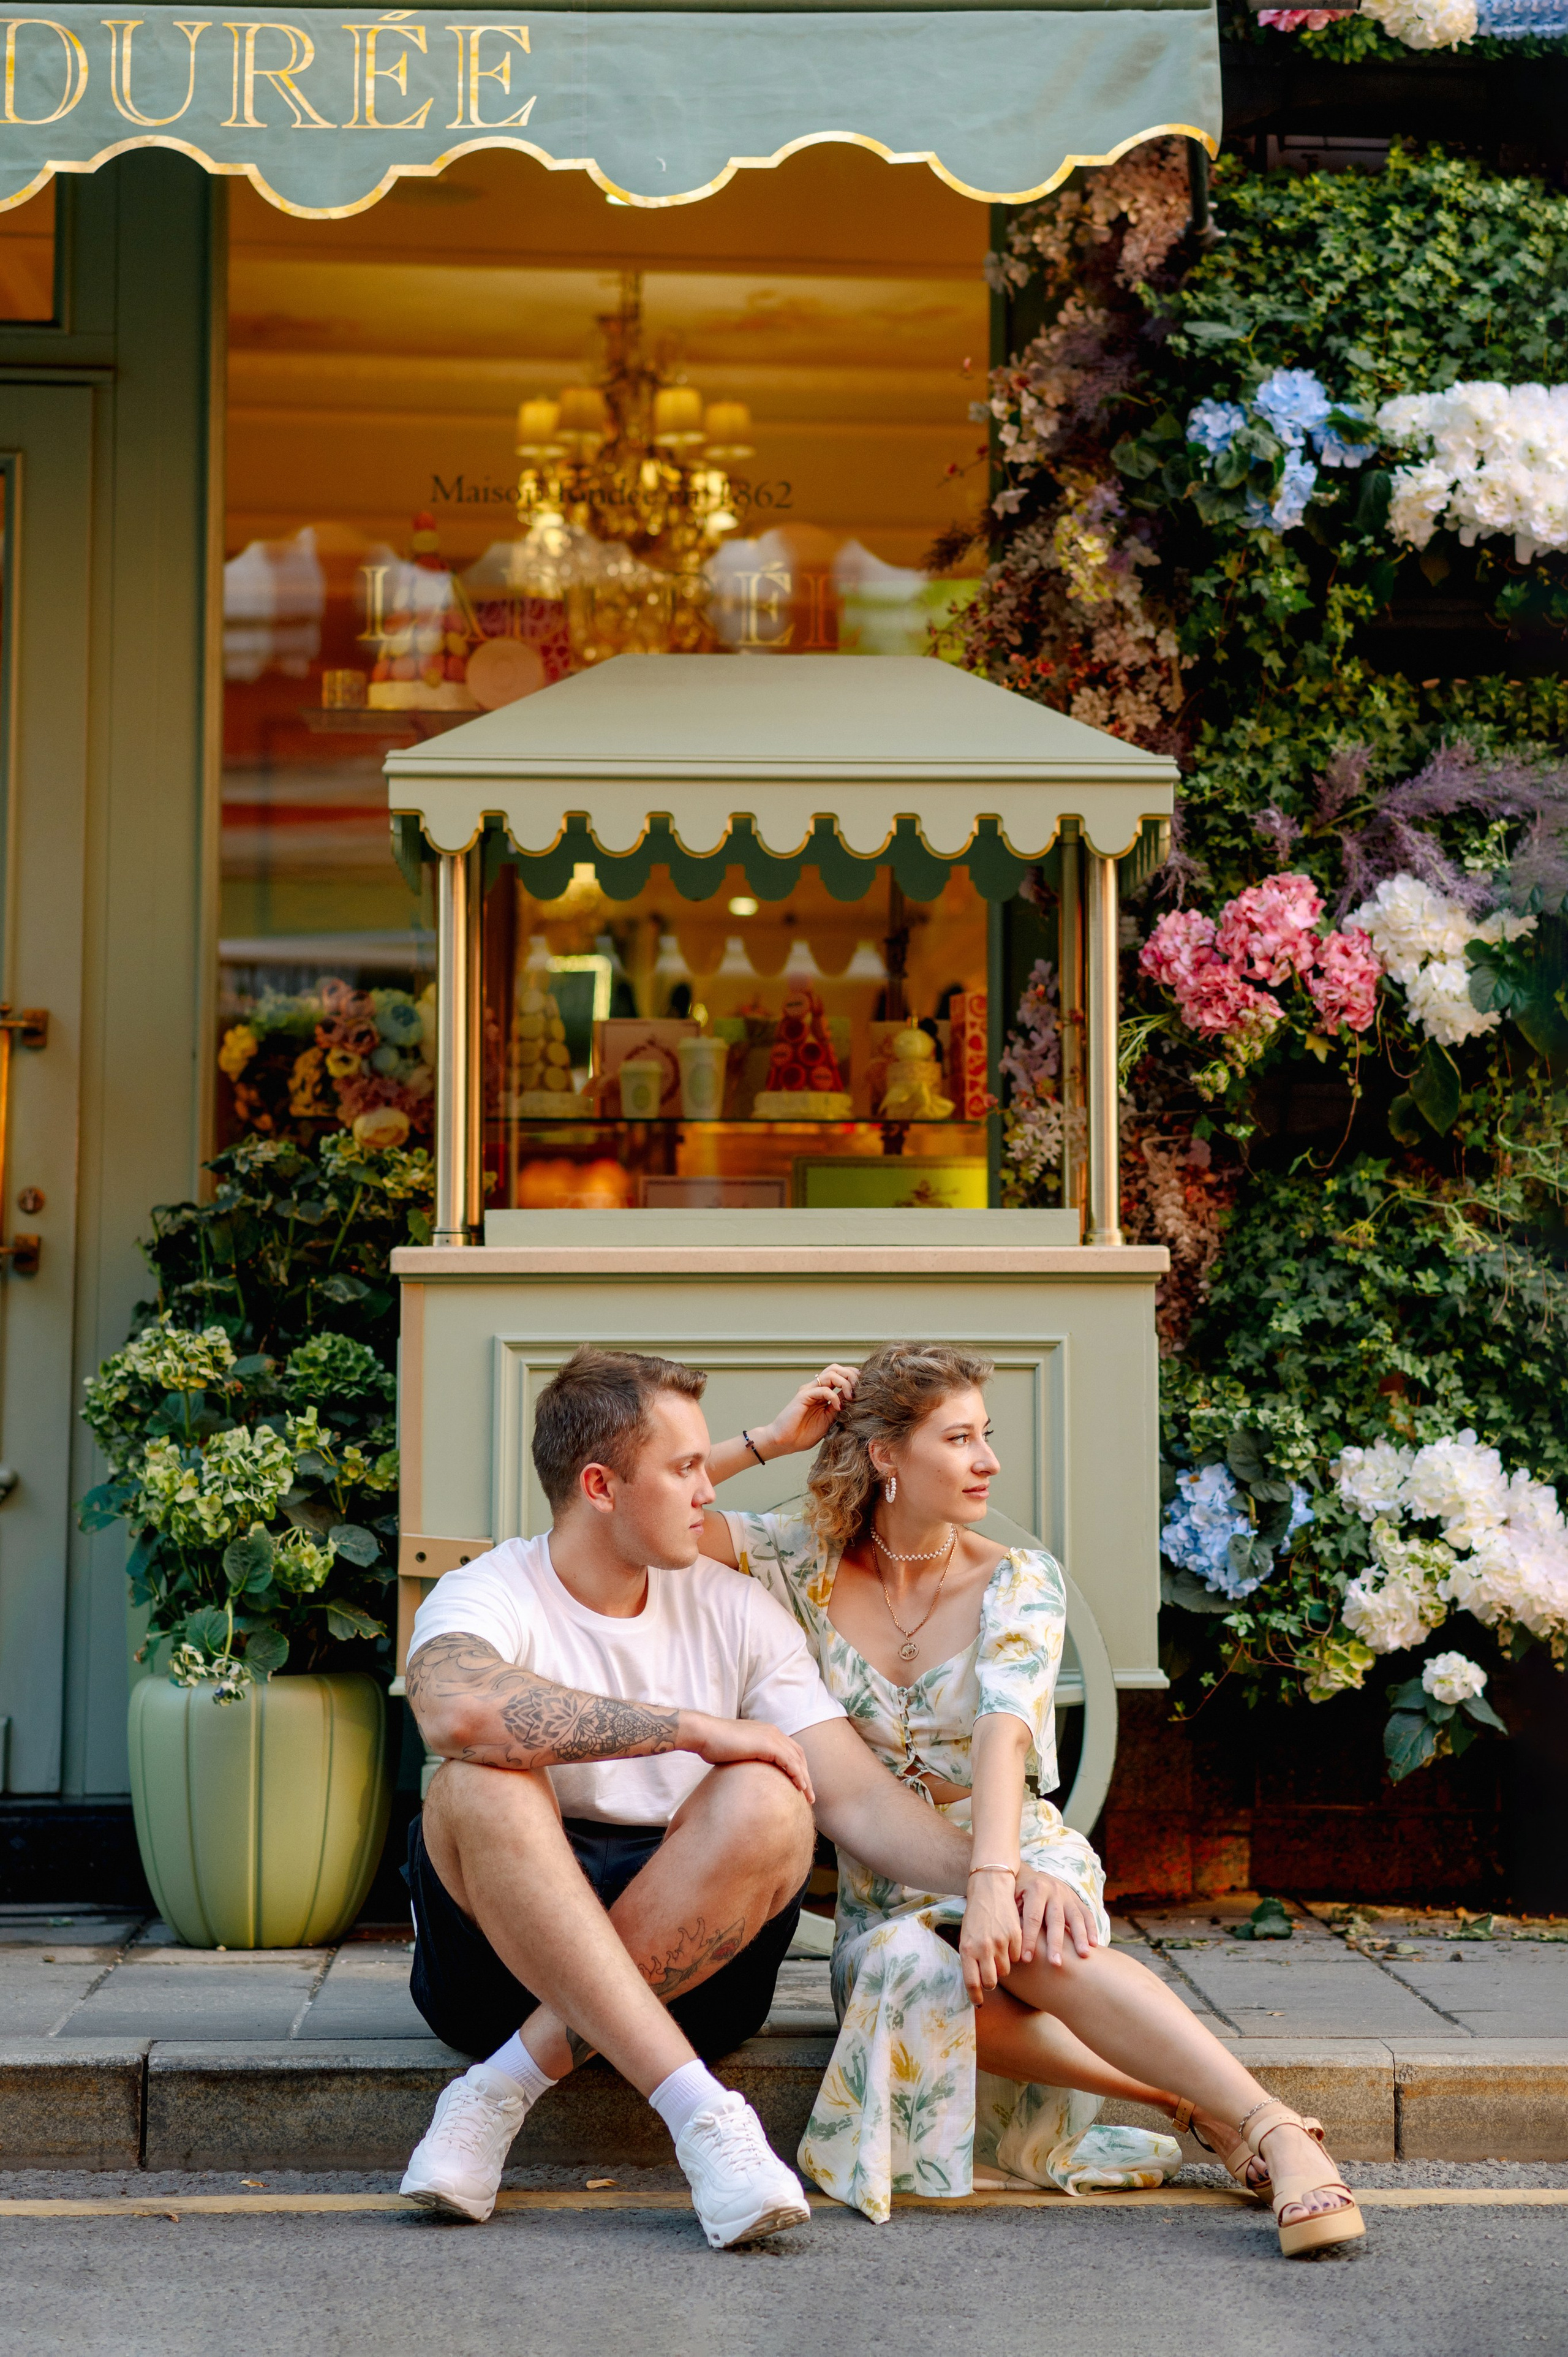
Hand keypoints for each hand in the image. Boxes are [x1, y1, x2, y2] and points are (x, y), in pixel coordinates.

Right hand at [680, 1711, 815, 1803]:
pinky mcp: (768, 1744)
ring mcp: (771, 1737)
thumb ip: (748, 1758)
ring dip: (805, 1778)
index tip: (800, 1785)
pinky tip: (799, 1788)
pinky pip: (789, 1762)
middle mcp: (773, 1732)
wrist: (705, 1734)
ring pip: (797, 1759)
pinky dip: (797, 1775)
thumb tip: (748, 1774)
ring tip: (808, 1797)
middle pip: (798, 1754)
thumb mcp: (736, 1752)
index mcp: (767, 1732)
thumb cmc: (714, 1744)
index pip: (790, 1750)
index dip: (798, 1767)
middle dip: (806, 1775)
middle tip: (809, 1795)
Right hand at [756, 1363, 859, 1459]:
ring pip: (830, 1373)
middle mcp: (815, 1387)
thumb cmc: (805, 1434)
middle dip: (851, 1374)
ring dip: (845, 1382)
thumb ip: (840, 1406)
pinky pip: (823, 1389)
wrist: (785, 1442)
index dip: (853, 1377)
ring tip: (851, 1396)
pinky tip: (838, 1408)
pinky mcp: (803, 1396)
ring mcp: (808, 1390)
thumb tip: (856, 1397)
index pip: (839, 1375)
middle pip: (835, 1368)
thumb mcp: (830, 1419)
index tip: (864, 1388)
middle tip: (859, 1388)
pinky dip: (834, 1397)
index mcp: (822, 1392)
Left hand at [958, 1872, 1023, 2002]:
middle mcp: (983, 1947)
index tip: (979, 2002)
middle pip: (991, 1981)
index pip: (972, 1982)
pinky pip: (1017, 1957)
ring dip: (1002, 1966)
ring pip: (1005, 1970)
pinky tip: (1008, 1942)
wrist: (989, 1888)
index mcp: (967, 1949)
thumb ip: (970, 1957)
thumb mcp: (965, 1936)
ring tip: (998, 1951)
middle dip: (991, 1981)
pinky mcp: (1015, 1935)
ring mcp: (1000, 1942)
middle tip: (990, 1974)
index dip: (976, 1996)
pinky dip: (1013, 1954)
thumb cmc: (975, 1915)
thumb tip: (975, 1981)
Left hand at [1014, 1868, 1097, 1968]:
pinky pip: (1087, 1914)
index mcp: (1035, 1889)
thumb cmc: (1016, 1892)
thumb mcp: (1011, 1899)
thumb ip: (1014, 1917)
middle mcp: (1053, 1890)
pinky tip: (1094, 1944)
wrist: (1029, 1874)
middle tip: (1056, 1963)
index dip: (1029, 1939)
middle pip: (1056, 1919)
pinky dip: (1091, 1929)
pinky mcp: (1077, 1899)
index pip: (1033, 1918)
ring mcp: (1067, 1895)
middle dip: (1056, 1943)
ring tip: (1083, 1955)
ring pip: (1076, 1917)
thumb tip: (1009, 1942)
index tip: (1026, 1959)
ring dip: (1080, 1937)